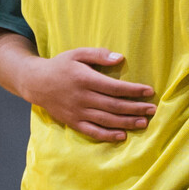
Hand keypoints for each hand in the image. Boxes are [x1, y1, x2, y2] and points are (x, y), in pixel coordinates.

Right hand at [24, 47, 155, 142]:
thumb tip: (120, 58)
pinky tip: (122, 136)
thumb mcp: (77, 53)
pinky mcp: (73, 122)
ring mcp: (78, 112)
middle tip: (152, 109)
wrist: (36, 83)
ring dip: (127, 122)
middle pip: (114, 105)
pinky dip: (108, 135)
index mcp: (85, 79)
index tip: (149, 91)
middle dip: (135, 108)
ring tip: (143, 122)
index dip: (134, 90)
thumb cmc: (60, 66)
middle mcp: (83, 98)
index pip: (115, 87)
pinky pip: (93, 131)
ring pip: (107, 120)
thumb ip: (98, 55)